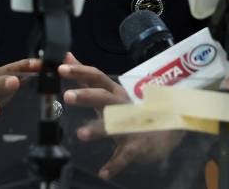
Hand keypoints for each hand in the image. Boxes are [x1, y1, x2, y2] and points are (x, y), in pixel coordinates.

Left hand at [59, 53, 184, 180]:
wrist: (166, 128)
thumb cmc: (129, 109)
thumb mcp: (107, 91)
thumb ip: (86, 76)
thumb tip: (66, 56)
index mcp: (114, 92)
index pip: (97, 77)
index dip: (80, 71)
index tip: (61, 68)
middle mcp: (122, 105)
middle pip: (104, 97)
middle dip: (86, 96)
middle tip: (67, 96)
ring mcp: (131, 125)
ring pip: (115, 125)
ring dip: (99, 129)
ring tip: (81, 134)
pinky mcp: (137, 146)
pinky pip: (125, 156)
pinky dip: (115, 165)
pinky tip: (103, 173)